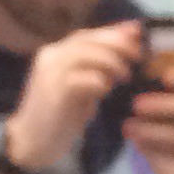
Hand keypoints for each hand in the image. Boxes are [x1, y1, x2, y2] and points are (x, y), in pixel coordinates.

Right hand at [2, 18, 142, 173]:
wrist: (34, 140)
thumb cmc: (64, 113)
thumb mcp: (85, 85)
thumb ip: (101, 66)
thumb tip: (129, 43)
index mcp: (56, 53)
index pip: (87, 35)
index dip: (114, 32)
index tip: (138, 34)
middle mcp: (51, 58)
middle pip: (87, 40)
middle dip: (117, 44)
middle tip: (139, 56)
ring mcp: (50, 74)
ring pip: (86, 55)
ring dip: (112, 62)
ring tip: (125, 76)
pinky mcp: (54, 92)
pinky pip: (82, 79)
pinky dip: (100, 82)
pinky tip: (106, 91)